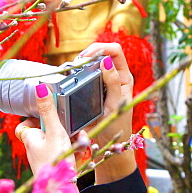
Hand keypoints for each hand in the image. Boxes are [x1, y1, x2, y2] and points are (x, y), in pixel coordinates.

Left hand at [15, 83, 78, 192]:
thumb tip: (40, 88)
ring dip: (72, 139)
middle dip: (64, 127)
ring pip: (60, 141)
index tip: (52, 110)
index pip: (28, 122)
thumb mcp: (54, 133)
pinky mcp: (57, 167)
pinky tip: (82, 153)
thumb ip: (49, 111)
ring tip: (81, 141)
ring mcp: (46, 158)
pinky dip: (75, 151)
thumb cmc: (54, 165)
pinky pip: (66, 153)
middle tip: (75, 129)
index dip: (38, 115)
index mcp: (30, 138)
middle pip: (48, 129)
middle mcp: (35, 148)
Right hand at [77, 42, 137, 183]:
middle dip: (87, 54)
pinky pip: (82, 76)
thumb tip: (106, 62)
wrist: (106, 145)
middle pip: (100, 53)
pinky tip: (68, 79)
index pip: (115, 51)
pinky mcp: (89, 90)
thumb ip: (113, 83)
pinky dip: (75, 74)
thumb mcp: (115, 105)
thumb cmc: (116, 126)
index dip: (101, 48)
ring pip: (90, 64)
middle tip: (75, 64)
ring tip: (70, 71)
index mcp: (123, 77)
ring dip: (79, 64)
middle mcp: (112, 77)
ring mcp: (100, 83)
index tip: (86, 57)